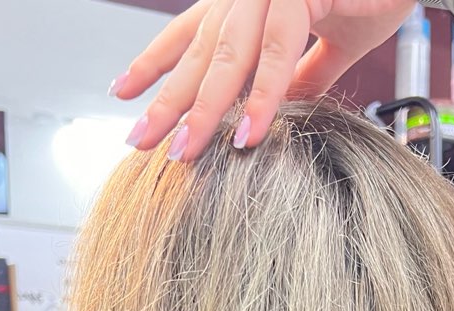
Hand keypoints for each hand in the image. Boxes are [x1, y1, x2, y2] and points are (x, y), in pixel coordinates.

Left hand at [110, 0, 415, 159]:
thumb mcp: (331, 43)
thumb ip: (301, 74)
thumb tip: (277, 108)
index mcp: (249, 0)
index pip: (190, 33)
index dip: (154, 64)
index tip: (123, 93)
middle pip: (199, 53)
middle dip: (169, 102)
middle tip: (141, 143)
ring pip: (228, 57)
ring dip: (206, 109)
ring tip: (187, 152)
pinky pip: (277, 52)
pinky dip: (264, 96)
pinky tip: (250, 134)